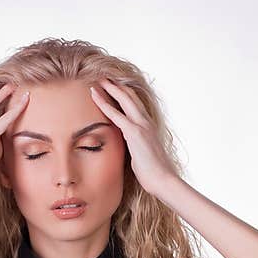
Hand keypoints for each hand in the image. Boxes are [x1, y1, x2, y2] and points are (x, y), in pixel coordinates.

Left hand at [89, 78, 178, 199]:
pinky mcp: (135, 133)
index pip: (135, 104)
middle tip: (104, 77)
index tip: (113, 87)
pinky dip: (104, 103)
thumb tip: (129, 149)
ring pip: (124, 99)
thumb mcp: (142, 156)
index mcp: (148, 126)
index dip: (124, 94)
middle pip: (130, 96)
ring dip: (110, 88)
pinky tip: (95, 95)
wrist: (163, 180)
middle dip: (117, 85)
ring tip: (99, 79)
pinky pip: (116, 115)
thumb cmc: (153, 173)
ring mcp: (142, 126)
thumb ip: (134, 147)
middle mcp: (146, 122)